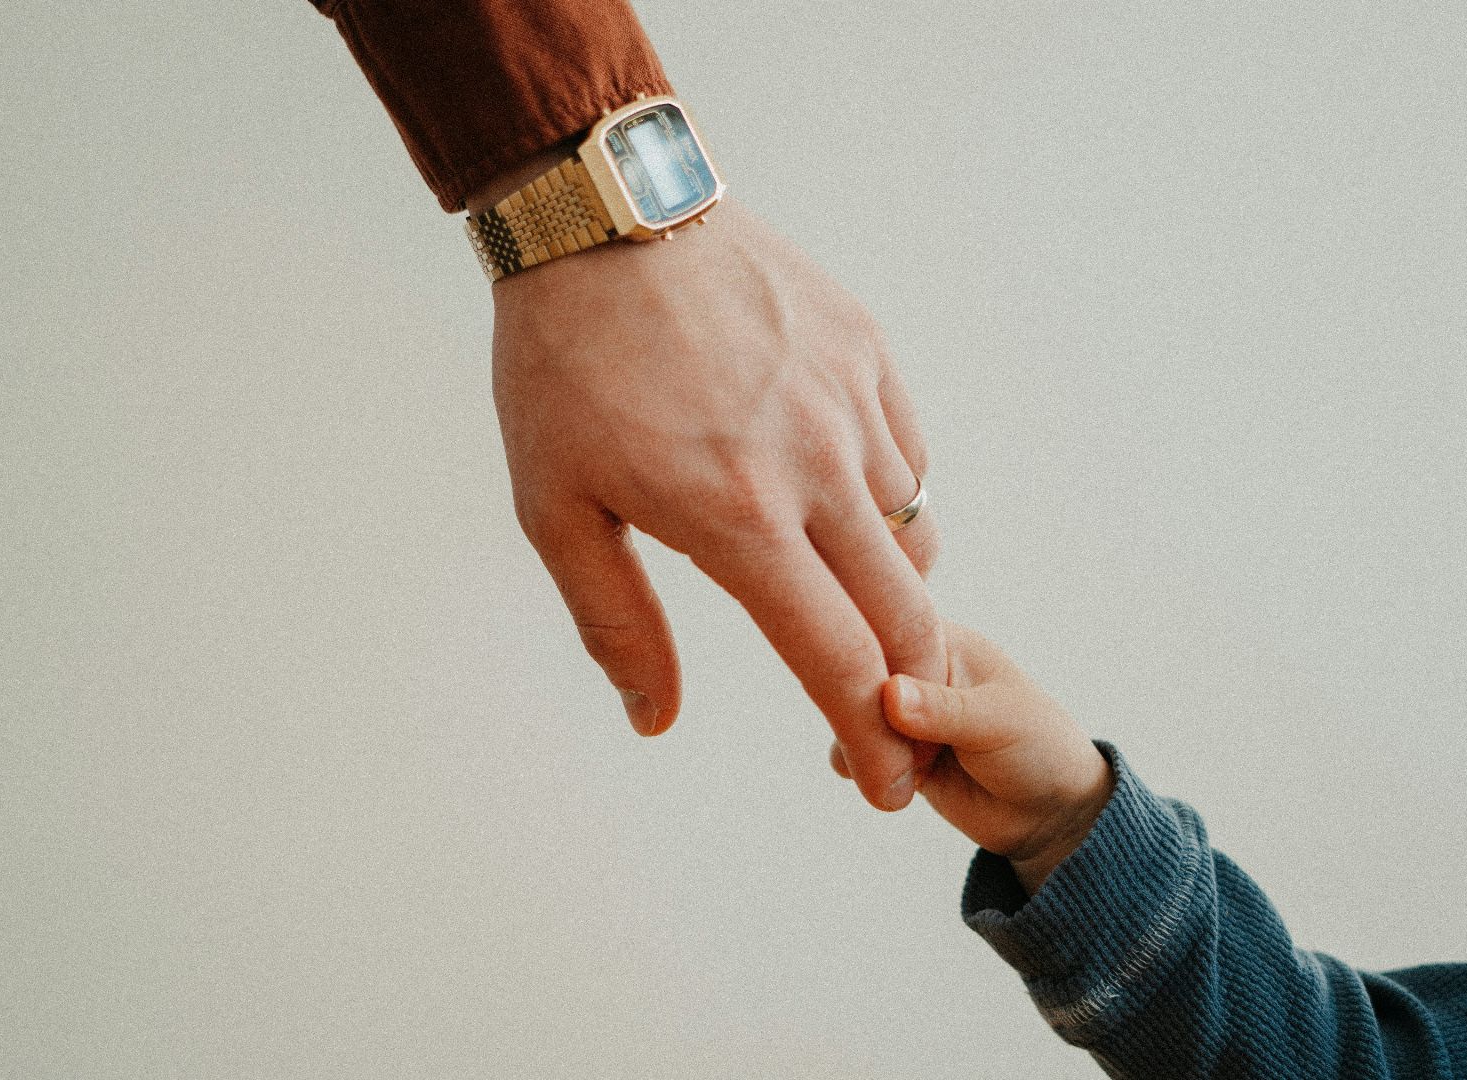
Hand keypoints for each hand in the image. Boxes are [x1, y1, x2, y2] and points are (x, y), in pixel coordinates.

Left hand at [487, 195, 945, 810]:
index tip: (884, 787)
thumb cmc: (563, 368)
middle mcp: (815, 464)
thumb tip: (655, 719)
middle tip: (892, 721)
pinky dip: (887, 498)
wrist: (603, 217)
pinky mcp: (865, 348)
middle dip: (912, 689)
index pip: (834, 659)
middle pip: (907, 612)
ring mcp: (850, 400)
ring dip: (890, 586)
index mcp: (736, 516)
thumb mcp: (554, 507)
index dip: (867, 738)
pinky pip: (907, 453)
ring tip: (841, 593)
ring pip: (913, 530)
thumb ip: (615, 622)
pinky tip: (838, 496)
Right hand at [829, 620, 1113, 891]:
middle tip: (892, 741)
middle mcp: (913, 667)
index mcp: (942, 638)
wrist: (1048, 813)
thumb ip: (943, 709)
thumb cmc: (1039, 749)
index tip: (876, 697)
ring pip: (848, 713)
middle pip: (854, 671)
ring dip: (861, 742)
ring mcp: (899, 710)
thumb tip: (889, 695)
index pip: (883, 629)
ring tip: (904, 765)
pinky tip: (892, 779)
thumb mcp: (998, 722)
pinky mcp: (891, 748)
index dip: (866, 657)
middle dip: (860, 708)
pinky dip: (859, 767)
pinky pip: (851, 751)